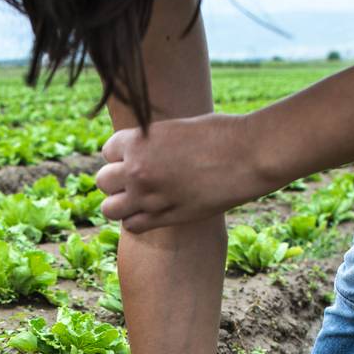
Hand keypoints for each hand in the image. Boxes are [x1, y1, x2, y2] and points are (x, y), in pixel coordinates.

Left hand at [97, 112, 278, 233]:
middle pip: (103, 181)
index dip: (122, 154)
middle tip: (137, 179)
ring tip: (138, 198)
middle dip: (117, 180)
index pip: (108, 151)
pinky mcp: (166, 217)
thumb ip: (150, 142)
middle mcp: (137, 170)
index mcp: (138, 141)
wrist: (249, 155)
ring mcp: (150, 196)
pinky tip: (152, 212)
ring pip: (110, 209)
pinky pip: (133, 226)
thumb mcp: (176, 128)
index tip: (138, 156)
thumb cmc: (219, 134)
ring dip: (121, 204)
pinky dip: (137, 221)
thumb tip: (135, 153)